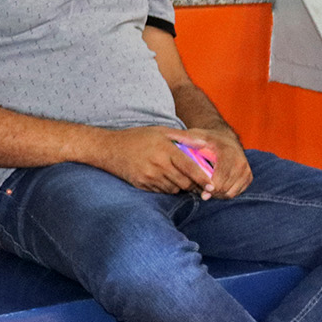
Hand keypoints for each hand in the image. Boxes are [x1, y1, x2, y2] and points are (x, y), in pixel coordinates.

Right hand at [92, 126, 215, 194]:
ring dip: (180, 186)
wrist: (109, 149)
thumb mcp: (160, 131)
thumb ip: (184, 137)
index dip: (202, 178)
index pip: (189, 168)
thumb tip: (204, 142)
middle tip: (199, 183)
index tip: (212, 186)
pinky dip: (167, 187)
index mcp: (165, 150)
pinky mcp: (141, 185)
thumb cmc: (137, 138)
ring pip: (173, 189)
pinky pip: (161, 191)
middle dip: (193, 184)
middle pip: (184, 182)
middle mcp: (157, 165)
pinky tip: (164, 178)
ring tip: (178, 177)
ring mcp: (148, 177)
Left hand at [183, 126, 250, 199]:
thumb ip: (183, 137)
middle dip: (210, 191)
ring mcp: (246, 170)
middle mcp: (240, 161)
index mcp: (228, 151)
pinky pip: (235, 193)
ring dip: (216, 194)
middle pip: (225, 187)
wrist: (225, 140)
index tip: (199, 190)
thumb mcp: (195, 135)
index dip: (209, 185)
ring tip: (204, 189)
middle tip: (198, 191)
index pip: (221, 176)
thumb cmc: (206, 139)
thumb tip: (168, 136)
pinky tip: (213, 189)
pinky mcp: (248, 177)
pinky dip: (223, 194)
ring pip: (230, 192)